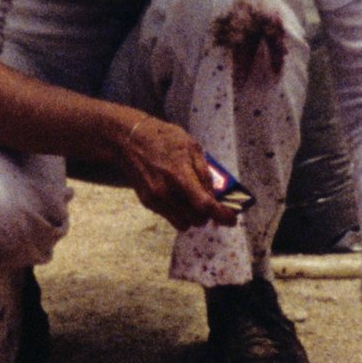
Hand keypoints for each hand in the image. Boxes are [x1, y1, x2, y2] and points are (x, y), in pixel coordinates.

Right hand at [114, 111, 238, 232]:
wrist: (130, 140)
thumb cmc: (163, 138)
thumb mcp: (191, 147)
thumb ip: (204, 173)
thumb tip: (215, 196)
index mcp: (179, 174)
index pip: (204, 204)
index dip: (221, 215)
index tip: (231, 220)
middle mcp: (166, 191)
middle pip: (196, 219)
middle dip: (207, 214)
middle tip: (209, 204)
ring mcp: (155, 199)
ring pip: (183, 224)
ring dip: (192, 217)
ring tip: (192, 201)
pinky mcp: (148, 203)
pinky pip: (170, 217)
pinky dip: (179, 212)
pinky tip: (177, 196)